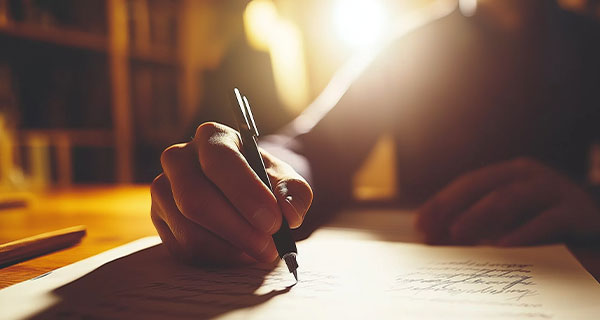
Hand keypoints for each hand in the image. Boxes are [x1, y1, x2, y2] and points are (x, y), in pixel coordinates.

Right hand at [151, 122, 312, 264]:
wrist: (244, 193)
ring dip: (230, 249)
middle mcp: (178, 158)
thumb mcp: (287, 181)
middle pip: (195, 200)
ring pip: (189, 230)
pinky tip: (239, 251)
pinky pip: (184, 249)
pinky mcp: (160, 219)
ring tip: (259, 251)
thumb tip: (288, 214)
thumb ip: (294, 193)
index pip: (220, 161)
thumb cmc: (265, 183)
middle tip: (269, 248)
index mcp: (212, 137)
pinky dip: (217, 258)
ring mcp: (162, 189)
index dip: (247, 194)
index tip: (274, 222)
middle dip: (237, 230)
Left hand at [416, 158, 599, 245]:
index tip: (418, 224)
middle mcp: (530, 175)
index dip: (441, 202)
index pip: (467, 183)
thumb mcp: (512, 216)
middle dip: (451, 208)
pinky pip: (545, 222)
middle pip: (482, 187)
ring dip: (478, 217)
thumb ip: (479, 222)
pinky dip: (521, 234)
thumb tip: (434, 238)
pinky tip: (501, 247)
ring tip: (456, 235)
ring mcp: (553, 190)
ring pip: (508, 198)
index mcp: (510, 172)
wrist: (597, 224)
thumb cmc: (547, 220)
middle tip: (430, 230)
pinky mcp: (575, 212)